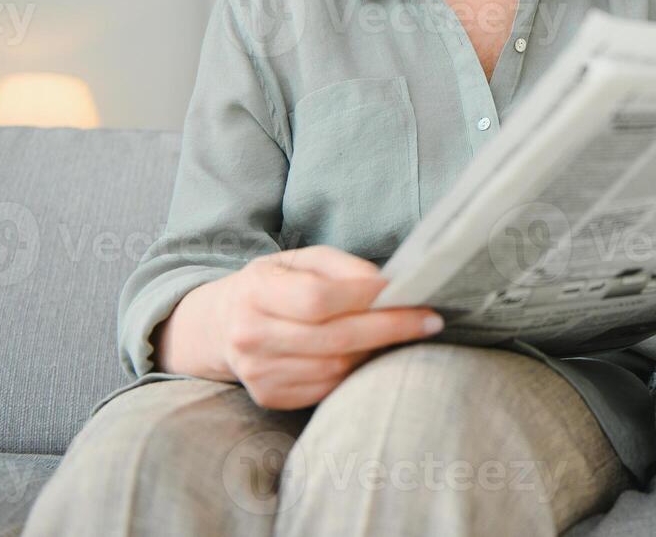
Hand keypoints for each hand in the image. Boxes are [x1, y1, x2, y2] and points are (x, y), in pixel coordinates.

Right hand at [210, 245, 444, 409]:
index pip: (319, 299)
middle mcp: (250, 335)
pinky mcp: (270, 396)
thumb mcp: (304, 259)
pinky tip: (371, 356)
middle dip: (390, 329)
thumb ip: (344, 268)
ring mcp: (257, 372)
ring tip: (402, 336)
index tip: (408, 292)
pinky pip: (326, 389)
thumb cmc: (278, 283)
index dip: (367, 297)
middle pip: (334, 339)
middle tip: (430, 321)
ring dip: (377, 353)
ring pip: (335, 368)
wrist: (225, 323)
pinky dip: (356, 373)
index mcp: (256, 290)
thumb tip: (388, 288)